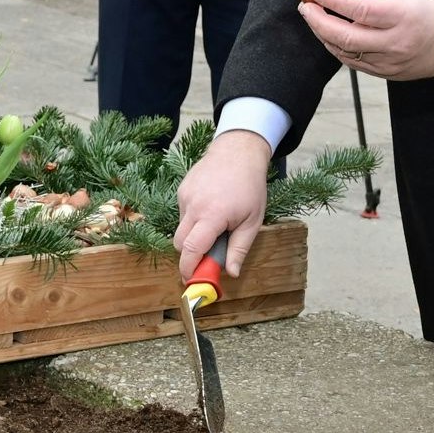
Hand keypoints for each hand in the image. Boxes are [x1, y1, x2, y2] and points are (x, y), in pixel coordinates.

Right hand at [174, 130, 271, 281]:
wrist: (238, 151)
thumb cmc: (250, 187)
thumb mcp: (253, 221)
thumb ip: (240, 249)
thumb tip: (231, 273)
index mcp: (212, 215)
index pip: (192, 249)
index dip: (188, 268)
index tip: (191, 281)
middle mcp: (193, 205)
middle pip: (180, 243)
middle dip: (189, 256)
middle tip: (207, 260)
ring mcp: (185, 196)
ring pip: (181, 228)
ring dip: (194, 236)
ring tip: (216, 226)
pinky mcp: (182, 190)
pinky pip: (183, 214)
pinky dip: (193, 220)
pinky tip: (211, 209)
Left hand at [300, 0, 433, 81]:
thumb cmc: (420, 9)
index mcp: (400, 15)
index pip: (359, 9)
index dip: (333, 1)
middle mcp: (394, 41)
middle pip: (346, 36)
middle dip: (319, 21)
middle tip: (306, 7)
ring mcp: (388, 61)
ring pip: (345, 52)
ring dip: (323, 34)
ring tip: (314, 18)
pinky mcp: (384, 74)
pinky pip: (351, 62)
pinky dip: (336, 47)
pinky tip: (329, 34)